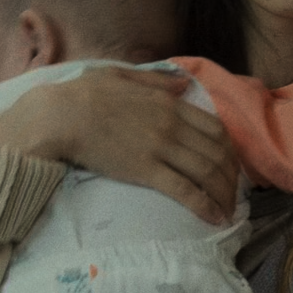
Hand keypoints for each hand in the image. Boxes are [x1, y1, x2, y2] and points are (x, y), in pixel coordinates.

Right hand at [0, 67, 238, 223]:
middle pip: (218, 152)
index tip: (229, 165)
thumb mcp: (123, 75)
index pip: (215, 128)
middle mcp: (172, 126)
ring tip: (228, 212)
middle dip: (231, 177)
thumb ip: (156, 81)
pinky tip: (214, 218)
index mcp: (169, 104)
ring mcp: (161, 149)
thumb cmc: (83, 94)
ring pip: (208, 172)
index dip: (228, 150)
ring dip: (223, 194)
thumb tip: (182, 85)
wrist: (59, 116)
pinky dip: (205, 205)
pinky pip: (185, 190)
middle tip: (233, 194)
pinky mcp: (146, 171)